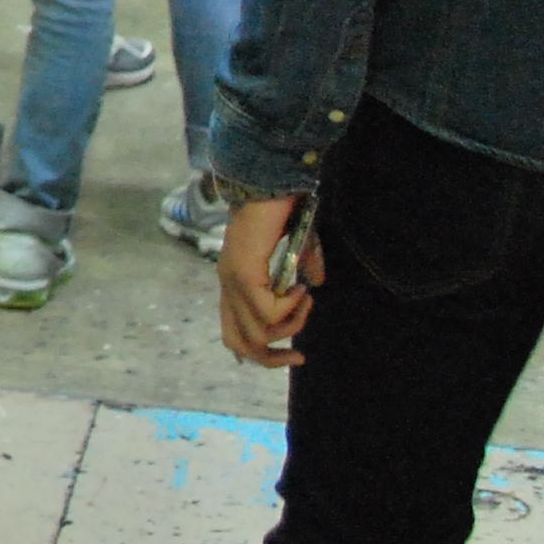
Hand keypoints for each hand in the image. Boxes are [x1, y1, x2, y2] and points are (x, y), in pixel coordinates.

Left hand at [218, 195, 319, 368]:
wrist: (270, 184)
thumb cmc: (281, 211)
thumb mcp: (298, 247)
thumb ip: (303, 268)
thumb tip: (315, 286)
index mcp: (233, 282)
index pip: (232, 332)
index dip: (255, 352)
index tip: (286, 355)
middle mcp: (228, 286)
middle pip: (239, 343)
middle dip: (271, 358)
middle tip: (299, 356)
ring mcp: (232, 281)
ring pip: (257, 333)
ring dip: (290, 325)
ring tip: (304, 301)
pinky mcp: (244, 275)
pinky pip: (268, 312)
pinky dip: (290, 307)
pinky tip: (299, 288)